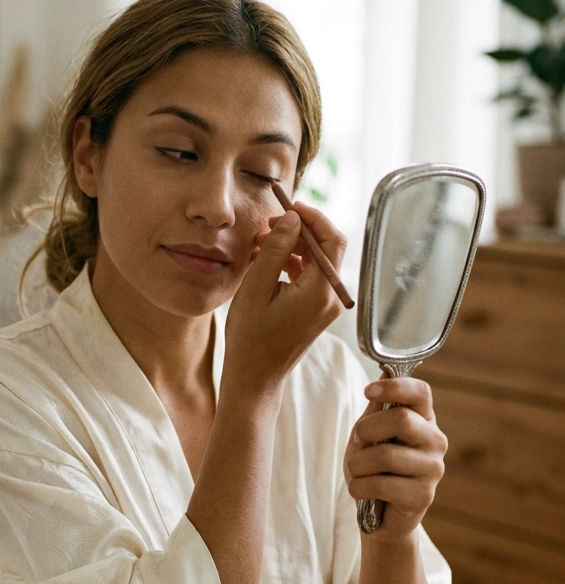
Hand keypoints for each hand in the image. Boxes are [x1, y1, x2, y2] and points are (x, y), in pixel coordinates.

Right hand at [222, 202, 345, 395]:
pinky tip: (267, 262)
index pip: (332, 241)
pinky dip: (292, 264)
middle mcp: (330, 297)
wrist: (255, 377)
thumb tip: (293, 219)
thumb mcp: (256, 288)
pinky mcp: (316, 310)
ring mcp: (325, 305)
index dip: (314, 218)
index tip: (290, 206)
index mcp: (320, 291)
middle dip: (300, 230)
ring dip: (293, 247)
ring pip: (317, 262)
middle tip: (270, 224)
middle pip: (327, 249)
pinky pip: (310, 277)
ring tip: (261, 242)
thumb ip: (276, 250)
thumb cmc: (251, 338)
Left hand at [344, 377, 446, 541]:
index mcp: (424, 419)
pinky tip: (362, 491)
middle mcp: (435, 441)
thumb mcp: (371, 434)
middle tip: (359, 443)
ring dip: (357, 465)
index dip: (394, 387)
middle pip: (401, 419)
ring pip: (385, 455)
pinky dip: (359, 487)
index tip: (367, 391)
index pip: (420, 392)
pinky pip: (381, 483)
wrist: (380, 516)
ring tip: (358, 473)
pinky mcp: (423, 496)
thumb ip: (378, 407)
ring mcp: (433, 469)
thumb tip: (384, 371)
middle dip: (366, 431)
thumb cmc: (374, 469)